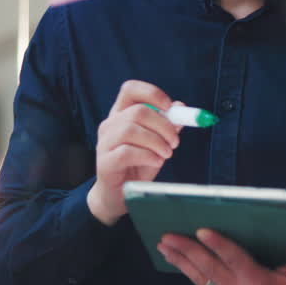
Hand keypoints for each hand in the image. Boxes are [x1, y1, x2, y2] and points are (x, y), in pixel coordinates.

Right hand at [86, 80, 184, 225]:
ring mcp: (104, 143)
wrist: (119, 195)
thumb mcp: (157, 143)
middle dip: (164, 125)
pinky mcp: (104, 162)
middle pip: (137, 111)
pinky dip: (147, 156)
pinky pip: (126, 152)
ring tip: (166, 154)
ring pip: (131, 130)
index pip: (130, 89)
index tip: (170, 107)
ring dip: (156, 142)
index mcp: (122, 114)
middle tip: (175, 141)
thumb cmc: (138, 164)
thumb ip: (168, 124)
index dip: (152, 93)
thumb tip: (181, 107)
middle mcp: (110, 125)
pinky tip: (155, 162)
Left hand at [159, 229, 285, 284]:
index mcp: (259, 284)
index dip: (218, 245)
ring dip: (181, 261)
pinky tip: (177, 260)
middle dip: (187, 251)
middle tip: (168, 235)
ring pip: (200, 278)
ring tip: (163, 246)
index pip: (235, 260)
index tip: (202, 230)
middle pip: (209, 268)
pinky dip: (188, 271)